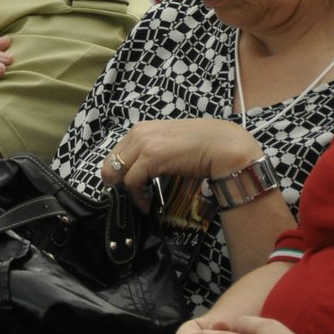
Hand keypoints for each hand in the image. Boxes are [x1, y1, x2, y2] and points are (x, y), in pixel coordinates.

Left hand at [100, 118, 263, 206]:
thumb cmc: (201, 145)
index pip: (116, 153)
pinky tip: (146, 205)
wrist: (222, 146)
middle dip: (115, 183)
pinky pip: (132, 182)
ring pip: (117, 172)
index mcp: (141, 129)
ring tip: (139, 203)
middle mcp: (138, 133)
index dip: (118, 173)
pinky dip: (136, 197)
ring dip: (125, 192)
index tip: (124, 187)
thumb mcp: (169, 144)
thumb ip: (153, 151)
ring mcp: (143, 144)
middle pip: (111, 163)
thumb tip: (143, 170)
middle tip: (126, 198)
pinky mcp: (150, 158)